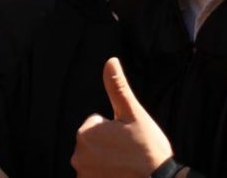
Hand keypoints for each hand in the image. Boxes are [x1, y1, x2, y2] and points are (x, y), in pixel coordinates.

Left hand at [71, 57, 173, 177]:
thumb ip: (117, 88)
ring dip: (107, 163)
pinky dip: (105, 176)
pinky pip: (95, 176)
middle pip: (94, 143)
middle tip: (129, 154)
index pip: (96, 124)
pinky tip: (121, 175)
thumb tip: (110, 61)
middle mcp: (78, 155)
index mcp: (86, 132)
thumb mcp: (133, 114)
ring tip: (126, 167)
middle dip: (109, 146)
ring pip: (95, 161)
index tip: (128, 139)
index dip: (115, 130)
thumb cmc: (148, 148)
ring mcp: (83, 174)